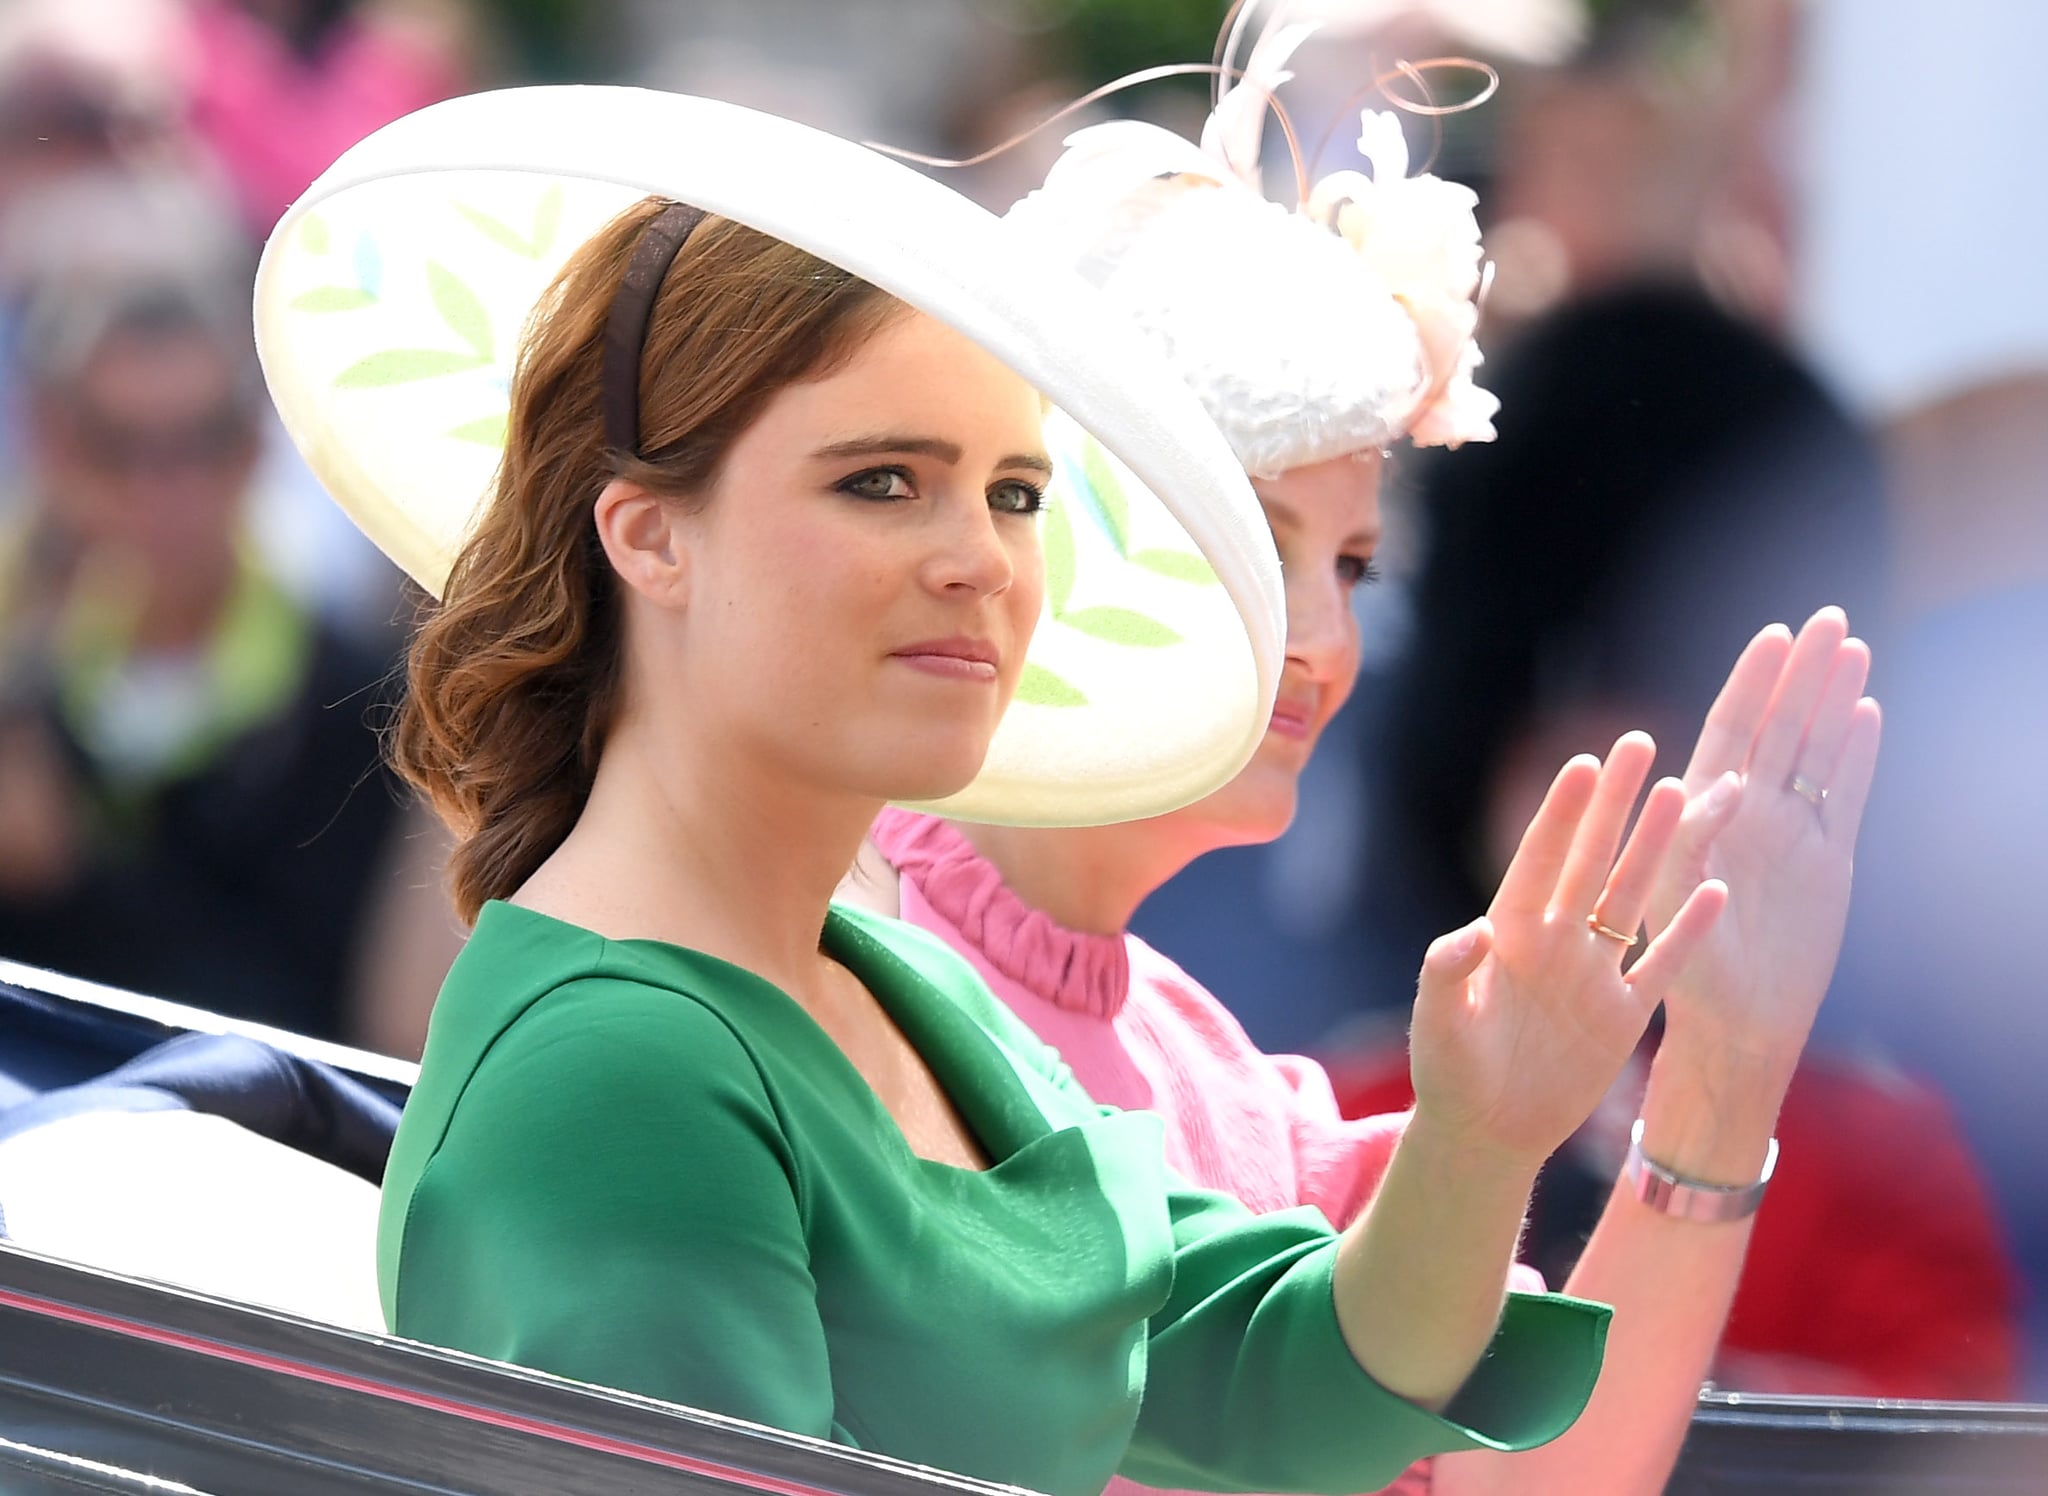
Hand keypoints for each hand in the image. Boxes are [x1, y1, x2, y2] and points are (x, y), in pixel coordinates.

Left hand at [1409, 733, 1729, 1167]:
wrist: (1486, 1131)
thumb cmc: (1448, 1072)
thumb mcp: (1438, 1022)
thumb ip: (1447, 973)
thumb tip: (1473, 933)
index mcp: (1505, 931)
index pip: (1537, 860)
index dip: (1560, 815)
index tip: (1583, 765)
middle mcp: (1553, 940)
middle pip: (1590, 860)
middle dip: (1613, 805)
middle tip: (1638, 744)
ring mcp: (1592, 973)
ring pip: (1631, 897)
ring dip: (1656, 848)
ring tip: (1684, 792)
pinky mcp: (1623, 1014)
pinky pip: (1663, 964)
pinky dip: (1690, 931)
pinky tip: (1717, 889)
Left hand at [1649, 607, 1882, 1076]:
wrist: (1735, 1026)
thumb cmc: (1686, 971)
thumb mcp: (1673, 901)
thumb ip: (1688, 841)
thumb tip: (1721, 785)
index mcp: (1701, 815)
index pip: (1728, 733)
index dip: (1751, 684)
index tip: (1773, 636)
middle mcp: (1747, 815)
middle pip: (1779, 728)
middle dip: (1800, 674)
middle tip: (1827, 619)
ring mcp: (1790, 835)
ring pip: (1817, 753)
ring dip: (1833, 701)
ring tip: (1854, 647)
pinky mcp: (1828, 863)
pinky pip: (1846, 798)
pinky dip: (1858, 757)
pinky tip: (1867, 712)